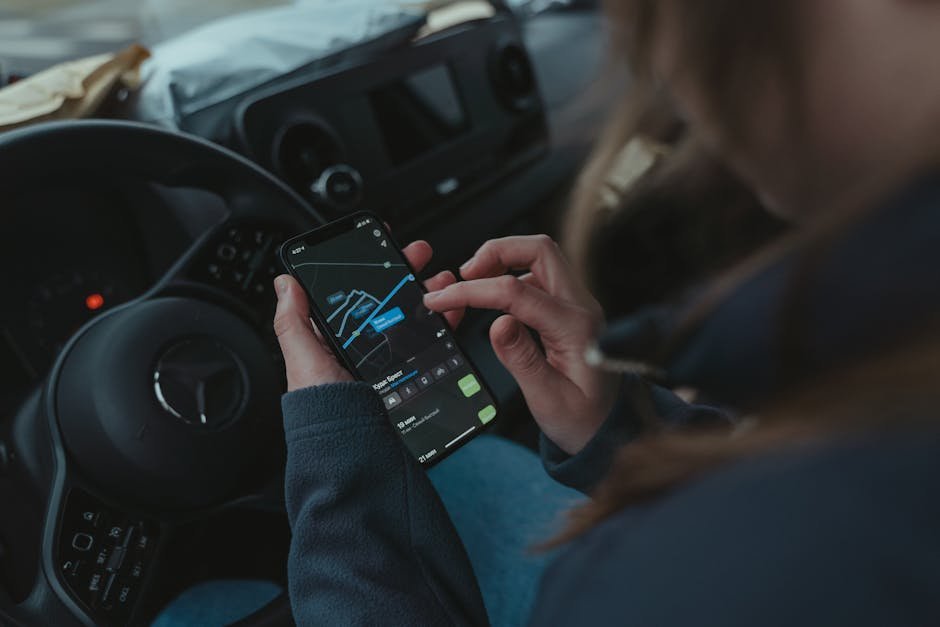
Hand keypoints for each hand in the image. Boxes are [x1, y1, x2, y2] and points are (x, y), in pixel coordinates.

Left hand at [274, 240, 463, 391]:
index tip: (386, 243)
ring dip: (433, 293)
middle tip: (421, 254)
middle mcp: (366, 348)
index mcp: (337, 340)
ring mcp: (393, 360)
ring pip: (416, 316)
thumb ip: (294, 322)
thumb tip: (285, 282)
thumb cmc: (326, 409)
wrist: (357, 448)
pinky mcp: (415, 375)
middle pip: (391, 299)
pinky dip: (445, 324)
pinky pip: (433, 343)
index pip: (357, 294)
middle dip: (408, 272)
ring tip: (444, 280)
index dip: (373, 267)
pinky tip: (451, 312)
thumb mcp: (304, 361)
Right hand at [423, 235, 618, 454]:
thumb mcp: (549, 400)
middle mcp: (581, 308)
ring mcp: (577, 305)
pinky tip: (493, 299)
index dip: (473, 291)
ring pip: (539, 258)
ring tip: (473, 284)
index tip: (443, 299)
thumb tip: (497, 324)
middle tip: (463, 275)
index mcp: (576, 328)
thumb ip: (522, 360)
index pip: (516, 292)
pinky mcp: (569, 310)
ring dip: (503, 261)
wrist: (610, 429)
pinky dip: (510, 277)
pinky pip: (539, 278)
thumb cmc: (584, 419)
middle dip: (495, 252)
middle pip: (539, 250)